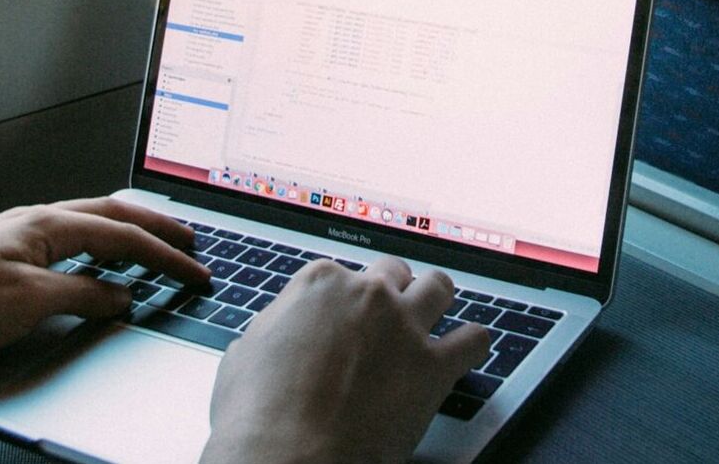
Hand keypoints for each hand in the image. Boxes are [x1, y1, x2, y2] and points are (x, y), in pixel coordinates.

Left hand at [0, 196, 208, 428]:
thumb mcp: (29, 304)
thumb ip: (84, 295)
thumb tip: (121, 295)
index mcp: (46, 223)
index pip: (122, 235)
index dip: (165, 253)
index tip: (196, 270)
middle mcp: (33, 222)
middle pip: (109, 215)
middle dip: (154, 227)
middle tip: (190, 239)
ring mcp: (16, 237)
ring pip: (86, 226)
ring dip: (126, 234)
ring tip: (154, 246)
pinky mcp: (1, 258)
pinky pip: (64, 245)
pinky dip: (95, 251)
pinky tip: (95, 268)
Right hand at [199, 258, 492, 463]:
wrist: (290, 459)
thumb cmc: (257, 417)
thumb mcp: (243, 357)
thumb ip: (274, 331)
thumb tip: (279, 336)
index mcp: (318, 284)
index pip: (341, 274)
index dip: (342, 301)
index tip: (342, 320)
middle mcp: (367, 294)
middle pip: (393, 274)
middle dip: (390, 294)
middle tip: (384, 319)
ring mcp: (405, 327)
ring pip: (439, 288)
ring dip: (435, 301)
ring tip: (431, 319)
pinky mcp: (434, 366)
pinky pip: (474, 339)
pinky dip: (472, 344)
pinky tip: (465, 351)